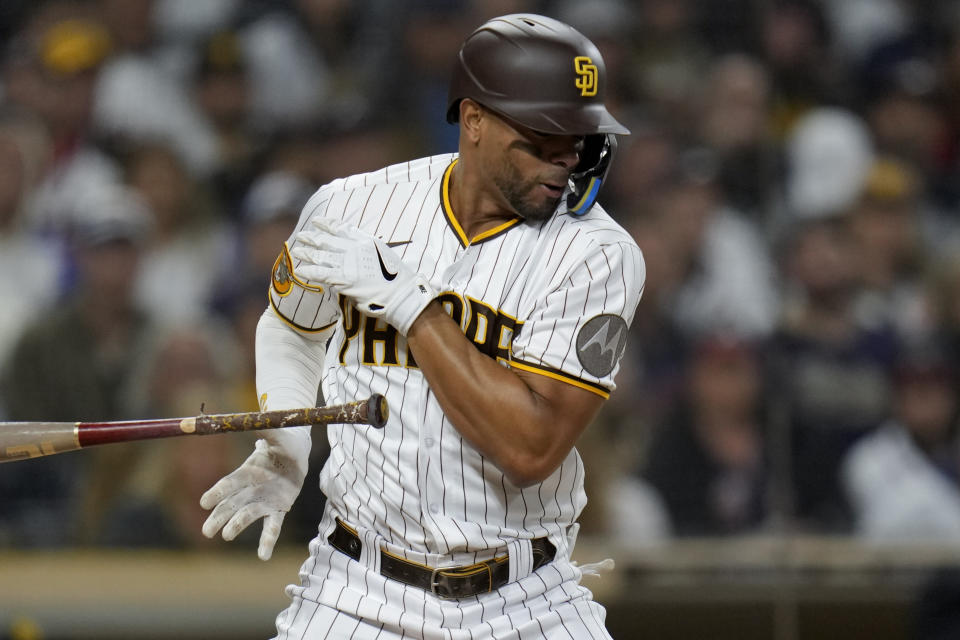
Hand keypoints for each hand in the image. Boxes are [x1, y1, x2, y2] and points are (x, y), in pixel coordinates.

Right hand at [199, 434, 307, 559]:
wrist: (295, 453)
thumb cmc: (283, 442)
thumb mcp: (277, 434)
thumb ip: (267, 428)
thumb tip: (258, 414)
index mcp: (247, 471)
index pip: (230, 483)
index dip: (218, 492)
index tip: (204, 502)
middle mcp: (252, 489)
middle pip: (231, 504)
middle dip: (219, 516)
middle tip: (207, 531)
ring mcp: (264, 500)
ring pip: (247, 516)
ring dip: (236, 526)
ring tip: (225, 536)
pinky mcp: (277, 510)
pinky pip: (272, 527)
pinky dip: (267, 541)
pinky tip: (262, 557)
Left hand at [291, 219, 435, 333]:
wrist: (402, 294)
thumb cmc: (397, 280)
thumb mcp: (384, 257)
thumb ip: (367, 254)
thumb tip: (356, 258)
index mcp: (366, 241)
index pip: (342, 228)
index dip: (327, 223)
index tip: (317, 221)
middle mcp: (356, 248)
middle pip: (328, 240)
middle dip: (313, 237)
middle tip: (301, 236)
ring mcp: (350, 263)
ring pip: (322, 256)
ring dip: (307, 253)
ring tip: (296, 251)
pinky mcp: (345, 279)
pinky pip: (322, 274)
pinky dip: (310, 272)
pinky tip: (300, 271)